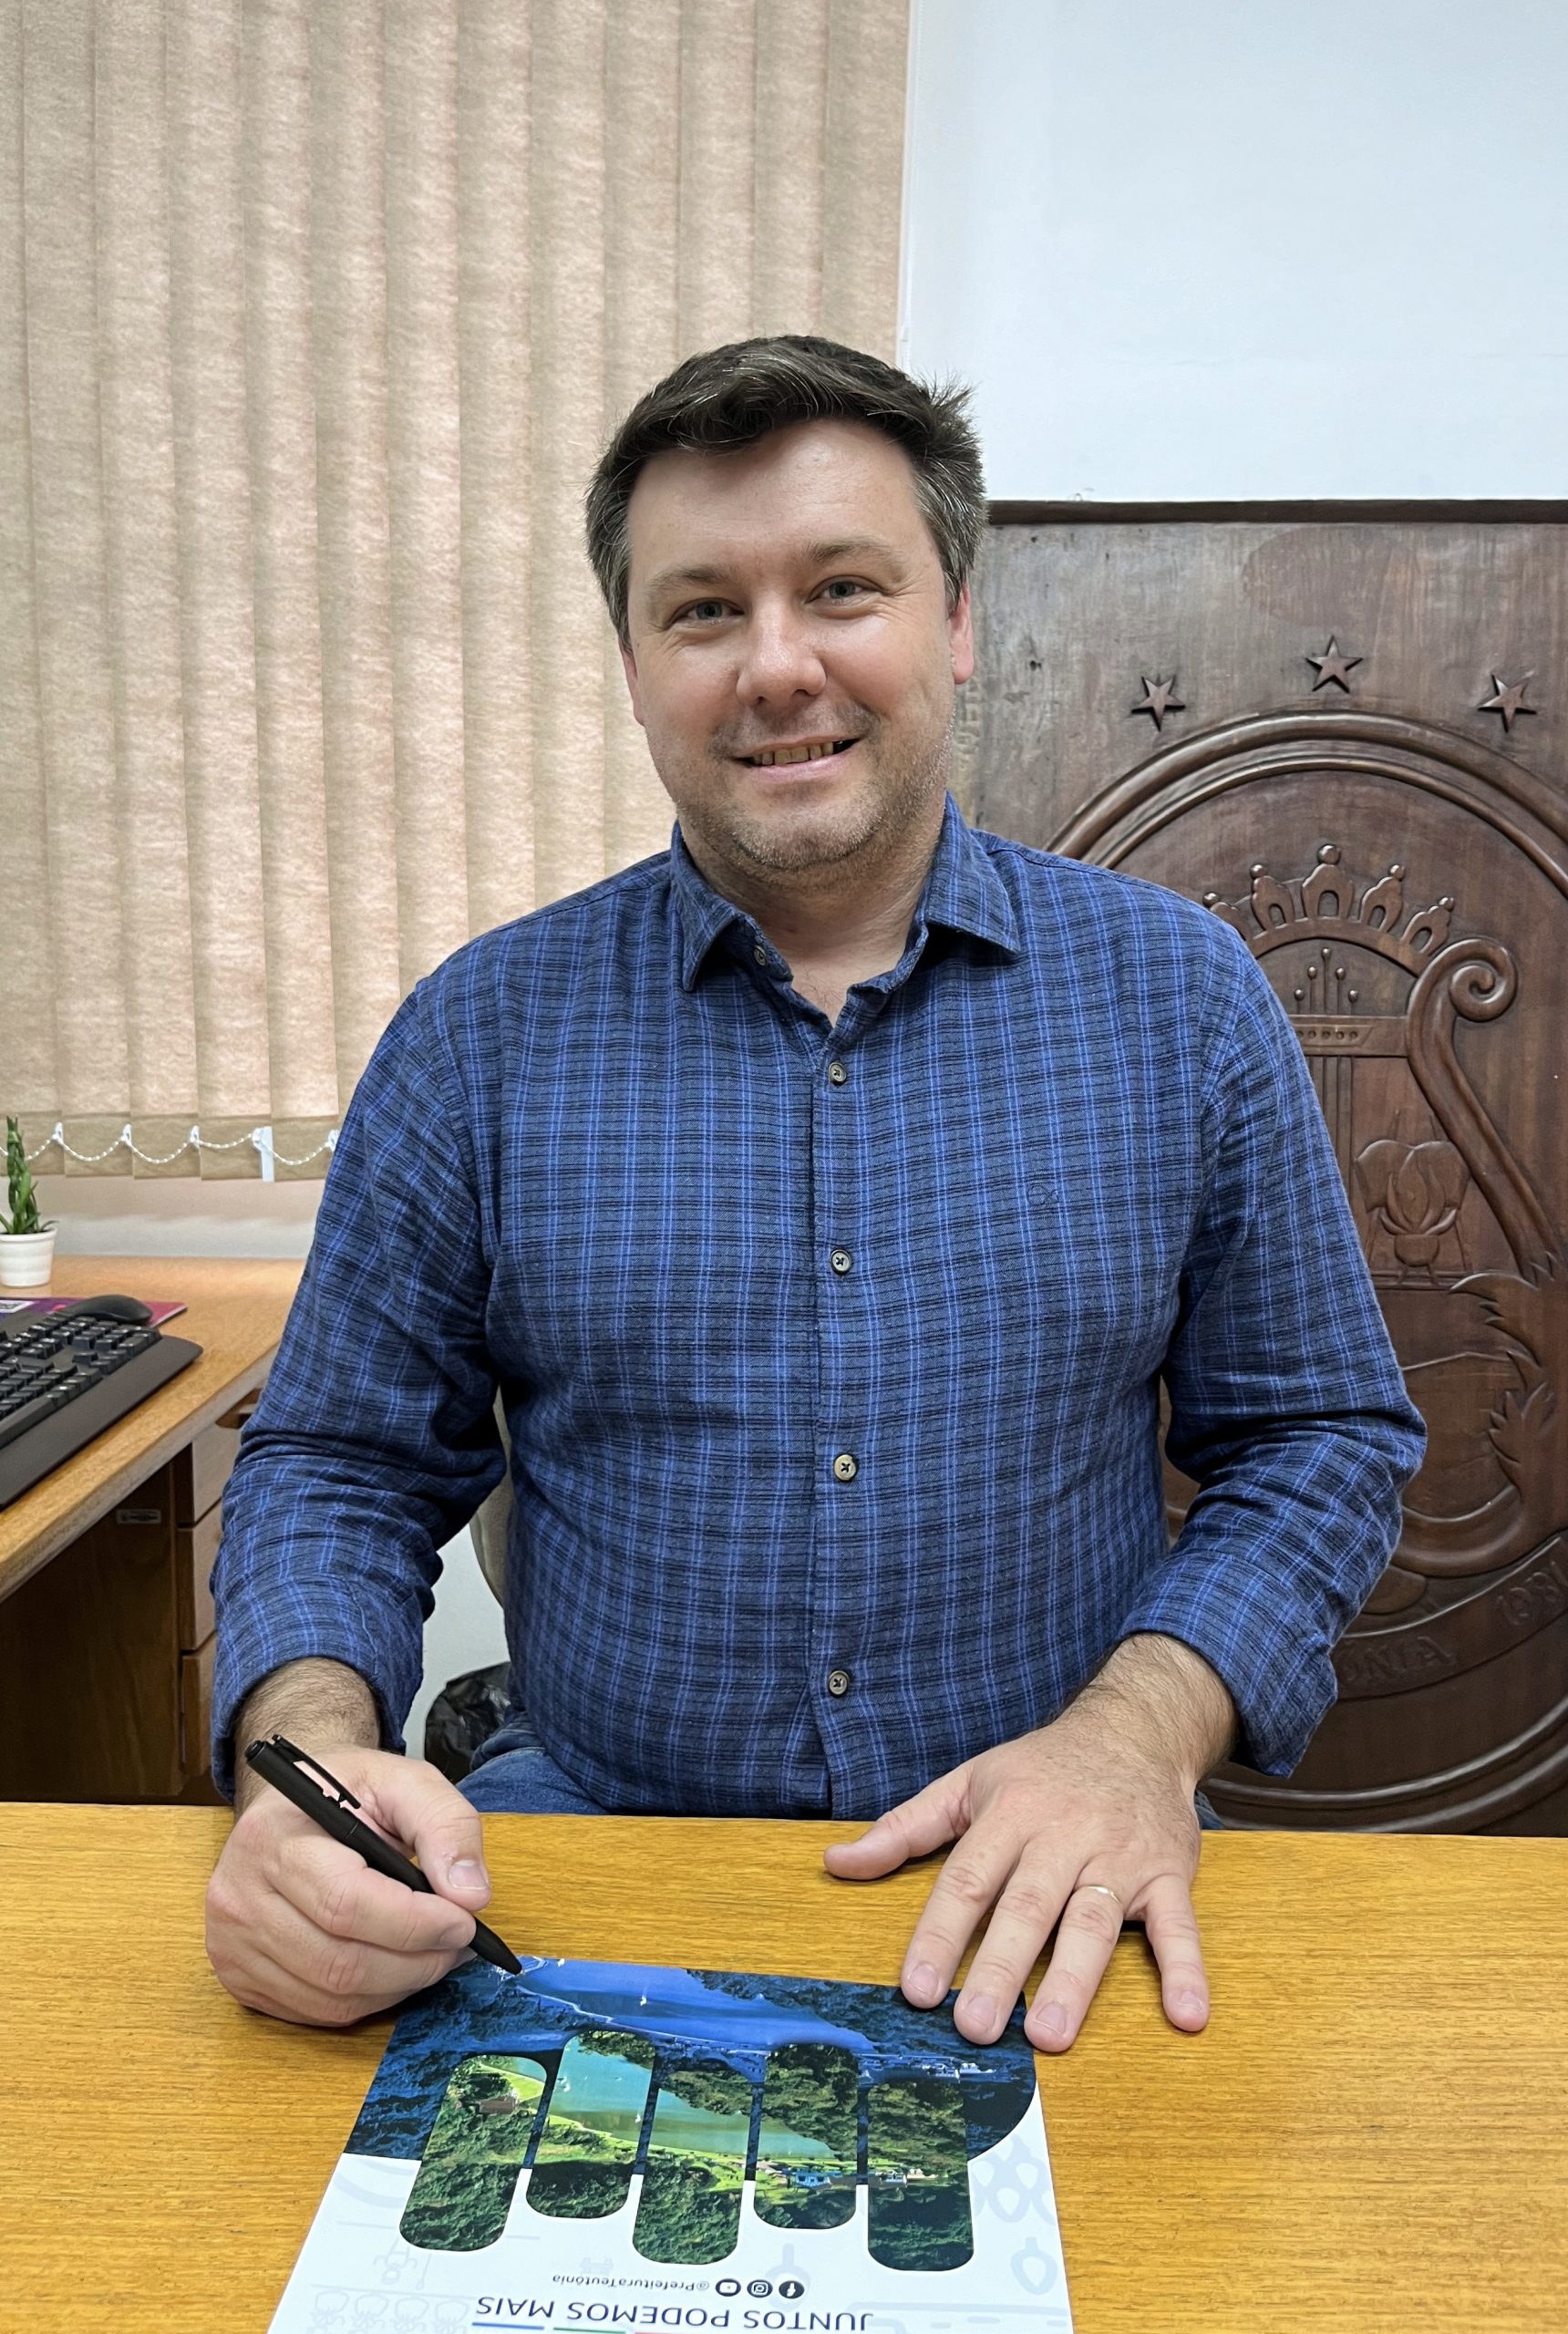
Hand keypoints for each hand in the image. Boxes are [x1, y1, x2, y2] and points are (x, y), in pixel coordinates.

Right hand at [206, 1743, 493, 2025]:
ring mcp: (232, 1943)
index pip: (346, 1904)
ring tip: (432, 1952)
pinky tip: (391, 1966)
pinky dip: (368, 1999)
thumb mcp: (404, 1781)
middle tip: (458, 1943)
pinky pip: (315, 2012)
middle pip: (339, 1963)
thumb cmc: (347, 1791)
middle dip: (417, 1962)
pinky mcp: (238, 1977)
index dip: (415, 1923)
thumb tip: (471, 1894)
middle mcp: (238, 1895)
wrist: (291, 1802)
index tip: (464, 1921)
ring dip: (398, 1985)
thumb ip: (446, 1826)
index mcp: (271, 1836)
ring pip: (331, 1997)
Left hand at [823, 1664, 1218, 2052]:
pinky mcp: (1168, 1874)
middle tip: (976, 2028)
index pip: (967, 1879)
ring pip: (1094, 1923)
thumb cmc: (1041, 1770)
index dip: (940, 1934)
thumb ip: (905, 1828)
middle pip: (1027, 1907)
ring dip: (1074, 1980)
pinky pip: (1178, 1925)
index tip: (916, 1988)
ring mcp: (1119, 1857)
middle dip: (1000, 1969)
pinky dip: (1187, 1969)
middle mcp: (1063, 1835)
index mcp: (1009, 1813)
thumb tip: (837, 1863)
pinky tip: (1187, 2016)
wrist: (1135, 1731)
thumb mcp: (968, 1782)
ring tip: (1050, 2035)